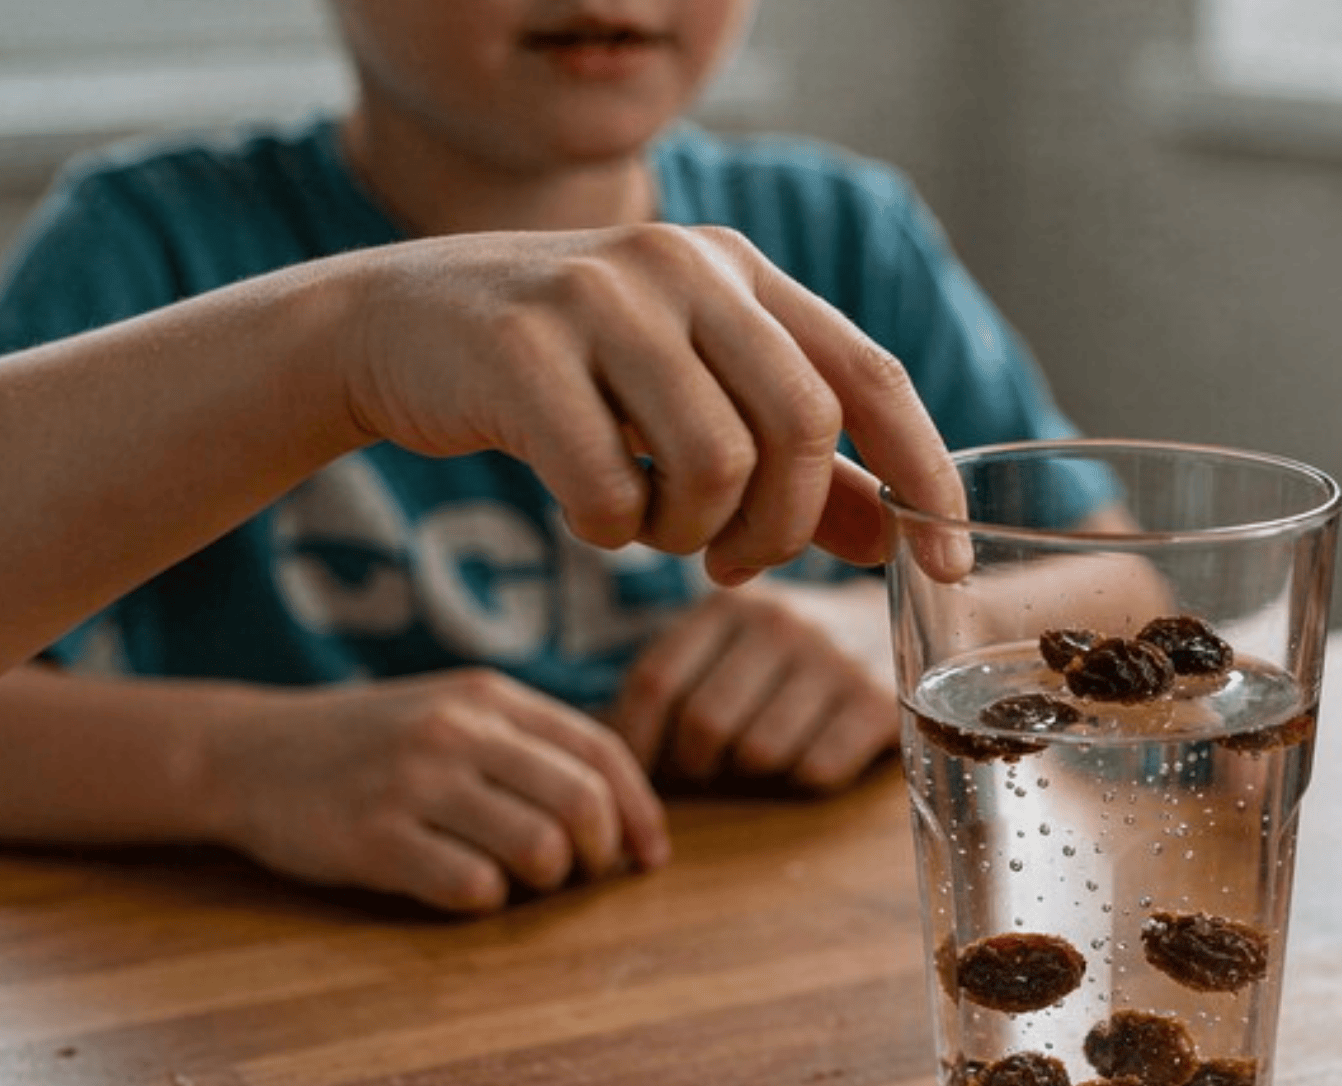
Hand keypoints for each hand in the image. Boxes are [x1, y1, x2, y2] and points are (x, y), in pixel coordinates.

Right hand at [200, 669, 668, 911]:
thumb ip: (530, 743)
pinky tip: (460, 887)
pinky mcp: (373, 839)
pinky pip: (471, 888)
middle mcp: (456, 730)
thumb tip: (622, 813)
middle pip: (581, 803)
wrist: (249, 753)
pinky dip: (483, 901)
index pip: (600, 750)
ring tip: (515, 879)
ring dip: (543, 882)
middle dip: (597, 854)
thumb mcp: (453, 710)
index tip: (650, 857)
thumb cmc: (372, 743)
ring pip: (537, 849)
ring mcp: (413, 783)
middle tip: (577, 874)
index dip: (640, 811)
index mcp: (487, 696)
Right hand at [334, 225, 968, 585]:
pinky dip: (609, 529)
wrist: (395, 325)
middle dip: (784, 524)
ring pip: (715, 462)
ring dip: (690, 531)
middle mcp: (683, 264)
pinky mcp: (522, 347)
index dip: (922, 470)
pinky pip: (610, 488)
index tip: (946, 556)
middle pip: (803, 425)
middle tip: (734, 564)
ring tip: (649, 525)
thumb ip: (789, 462)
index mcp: (739, 270)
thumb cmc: (562, 372)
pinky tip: (584, 509)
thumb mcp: (684, 397)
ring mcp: (602, 297)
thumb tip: (886, 534)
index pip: (870, 372)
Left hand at [610, 576, 898, 791]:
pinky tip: (817, 752)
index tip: (635, 773)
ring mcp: (833, 659)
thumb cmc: (794, 654)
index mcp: (731, 603)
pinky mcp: (878, 700)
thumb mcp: (735, 639)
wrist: (909, 625)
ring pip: (758, 754)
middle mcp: (781, 622)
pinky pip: (815, 770)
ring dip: (755, 773)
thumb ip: (678, 674)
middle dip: (696, 765)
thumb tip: (606, 747)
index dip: (636, 740)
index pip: (657, 681)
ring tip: (767, 753)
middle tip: (709, 770)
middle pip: (703, 725)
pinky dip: (807, 778)